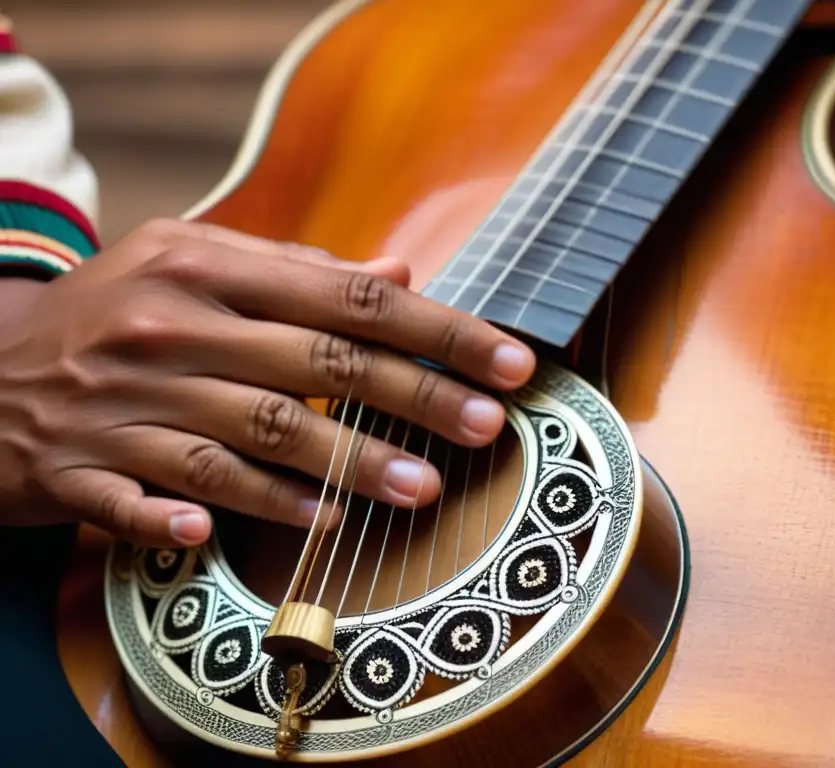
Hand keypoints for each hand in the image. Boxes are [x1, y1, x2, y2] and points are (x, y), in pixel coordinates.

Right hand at [0, 219, 534, 547]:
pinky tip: (309, 525)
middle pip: (316, 367)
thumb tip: (400, 273)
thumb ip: (294, 266)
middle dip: (412, 399)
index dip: (435, 330)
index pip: (346, 296)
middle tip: (484, 427)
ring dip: (346, 467)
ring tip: (422, 488)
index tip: (504, 359)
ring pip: (257, 438)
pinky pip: (172, 498)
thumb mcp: (189, 261)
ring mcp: (126, 404)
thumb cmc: (113, 311)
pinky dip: (238, 512)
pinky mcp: (87, 469)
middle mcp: (170, 331)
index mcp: (203, 269)